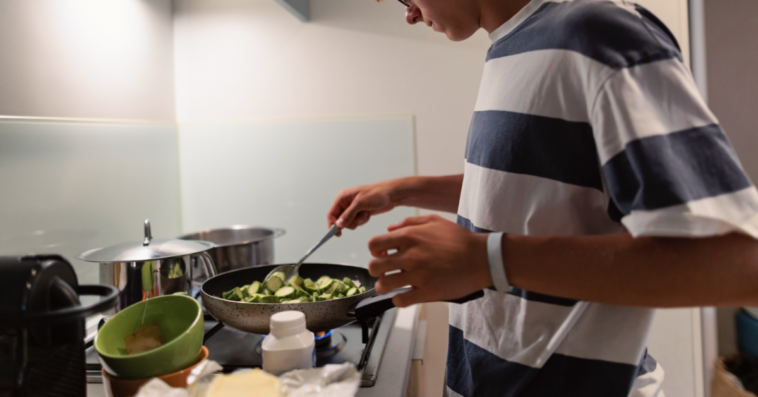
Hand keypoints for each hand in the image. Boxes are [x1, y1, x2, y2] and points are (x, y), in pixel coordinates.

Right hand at [327, 180, 403, 234]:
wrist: (391, 194)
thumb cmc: (377, 193)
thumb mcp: (361, 203)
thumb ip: (348, 214)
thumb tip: (339, 224)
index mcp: (343, 197)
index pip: (332, 213)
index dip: (333, 224)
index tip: (337, 233)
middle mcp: (347, 203)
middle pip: (340, 220)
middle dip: (350, 222)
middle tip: (359, 217)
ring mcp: (354, 208)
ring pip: (349, 222)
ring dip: (358, 221)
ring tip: (366, 213)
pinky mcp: (360, 212)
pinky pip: (357, 222)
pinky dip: (363, 220)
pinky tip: (368, 213)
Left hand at [368, 215, 491, 306]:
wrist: (482, 258)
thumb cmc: (461, 239)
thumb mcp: (434, 221)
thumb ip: (409, 223)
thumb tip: (389, 229)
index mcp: (409, 237)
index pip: (374, 244)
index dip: (374, 251)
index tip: (383, 255)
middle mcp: (409, 256)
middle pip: (374, 267)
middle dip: (376, 270)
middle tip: (386, 271)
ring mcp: (417, 275)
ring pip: (383, 285)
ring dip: (384, 287)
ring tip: (391, 286)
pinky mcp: (426, 292)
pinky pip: (400, 301)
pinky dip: (398, 300)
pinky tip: (405, 295)